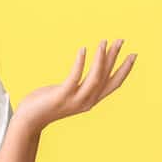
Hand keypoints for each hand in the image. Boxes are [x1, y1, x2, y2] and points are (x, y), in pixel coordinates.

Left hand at [14, 39, 136, 131]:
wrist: (29, 120)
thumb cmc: (45, 104)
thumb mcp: (66, 94)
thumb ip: (76, 87)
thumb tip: (80, 72)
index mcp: (90, 100)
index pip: (113, 84)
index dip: (125, 70)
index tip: (133, 55)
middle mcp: (87, 101)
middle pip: (106, 77)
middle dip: (115, 58)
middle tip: (120, 41)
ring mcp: (75, 100)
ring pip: (94, 77)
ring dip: (101, 59)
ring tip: (103, 42)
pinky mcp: (61, 96)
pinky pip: (75, 77)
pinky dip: (81, 63)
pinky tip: (83, 49)